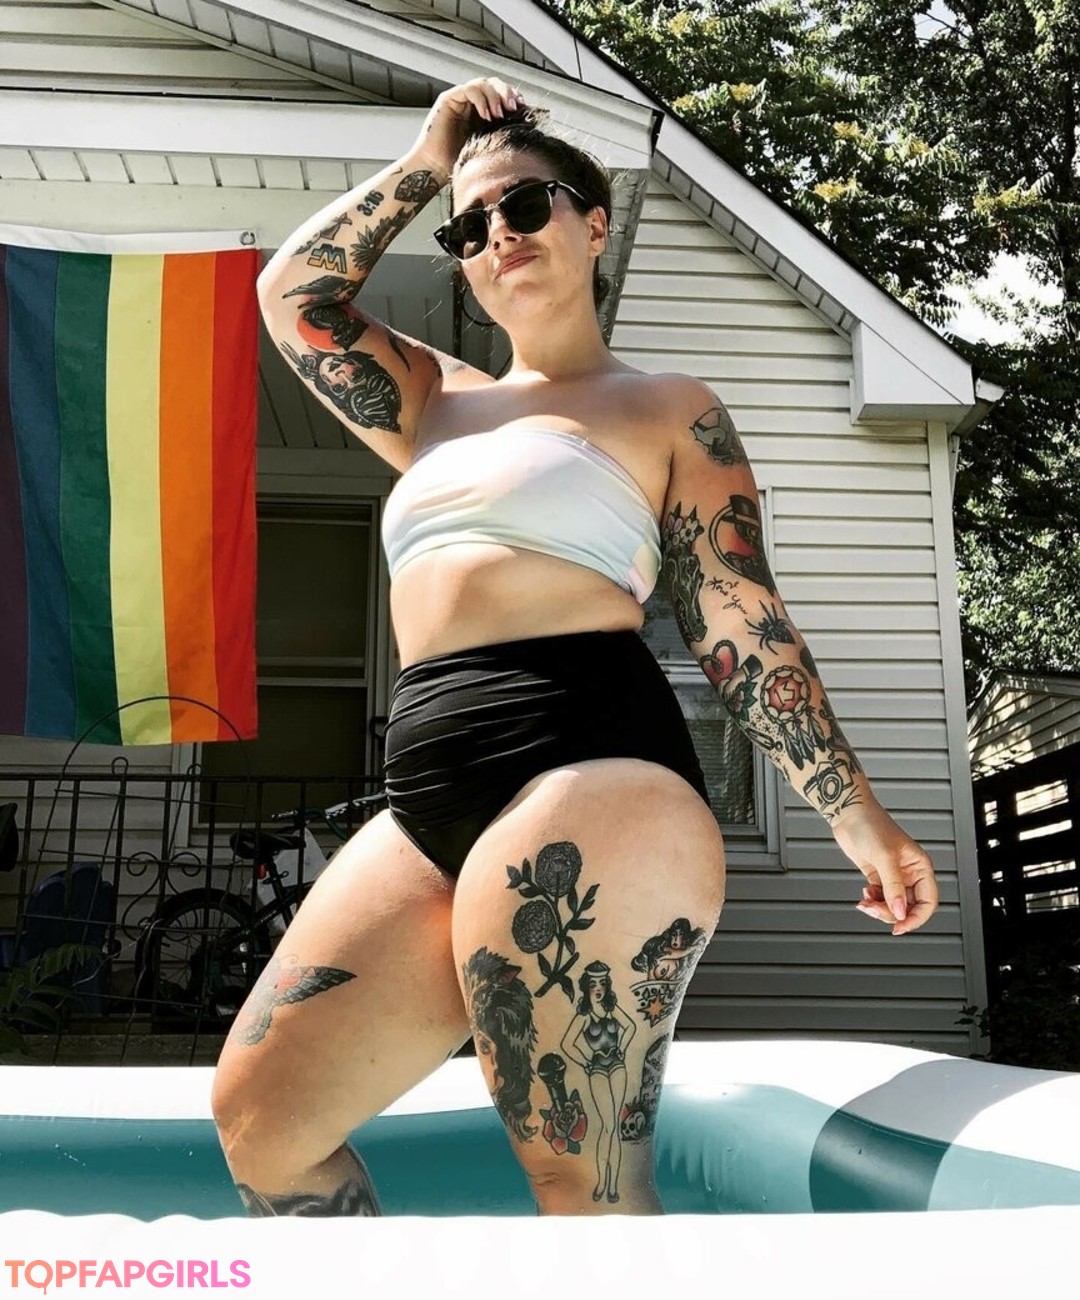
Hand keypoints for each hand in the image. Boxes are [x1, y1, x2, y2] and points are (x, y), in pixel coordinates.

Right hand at [412, 78, 524, 180]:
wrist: (436, 167)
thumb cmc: (459, 160)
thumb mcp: (489, 146)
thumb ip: (502, 133)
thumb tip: (527, 130)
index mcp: (483, 111)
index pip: (502, 94)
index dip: (513, 97)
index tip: (523, 109)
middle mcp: (473, 102)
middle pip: (494, 84)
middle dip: (506, 92)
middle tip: (513, 106)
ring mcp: (461, 99)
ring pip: (483, 83)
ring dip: (495, 95)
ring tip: (499, 113)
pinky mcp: (448, 99)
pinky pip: (469, 89)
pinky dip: (480, 99)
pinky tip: (485, 115)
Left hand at [829, 800, 938, 935]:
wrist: (849, 814)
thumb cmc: (871, 825)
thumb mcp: (884, 856)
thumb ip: (893, 886)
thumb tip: (899, 911)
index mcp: (920, 866)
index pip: (928, 902)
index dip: (916, 918)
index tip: (900, 926)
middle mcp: (910, 873)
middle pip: (909, 907)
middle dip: (892, 913)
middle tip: (874, 910)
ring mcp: (893, 875)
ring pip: (893, 905)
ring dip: (880, 908)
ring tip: (866, 903)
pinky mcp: (878, 876)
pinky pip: (881, 898)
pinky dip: (873, 901)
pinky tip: (865, 895)